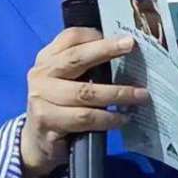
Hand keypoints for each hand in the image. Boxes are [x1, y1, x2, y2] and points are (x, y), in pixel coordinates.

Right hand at [20, 27, 148, 177]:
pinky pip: (84, 118)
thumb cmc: (60, 107)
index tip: (122, 38)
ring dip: (117, 94)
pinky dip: (107, 118)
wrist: (37, 141)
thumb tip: (123, 53)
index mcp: (47, 59)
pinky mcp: (46, 121)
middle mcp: (41, 74)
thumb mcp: (67, 81)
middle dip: (106, 50)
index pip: (69, 38)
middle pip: (75, 58)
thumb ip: (85, 67)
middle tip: (130, 46)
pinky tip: (122, 118)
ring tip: (140, 96)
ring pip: (85, 93)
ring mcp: (40, 98)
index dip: (95, 36)